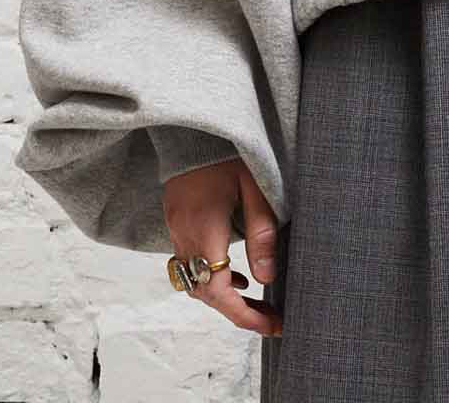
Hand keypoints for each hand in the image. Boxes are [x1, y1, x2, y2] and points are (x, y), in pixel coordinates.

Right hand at [163, 156, 283, 337]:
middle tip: (271, 317)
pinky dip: (210, 275)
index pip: (219, 292)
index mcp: (204, 229)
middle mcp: (184, 235)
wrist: (193, 124)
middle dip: (238, 311)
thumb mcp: (255, 186)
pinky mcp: (175, 219)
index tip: (272, 325)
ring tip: (256, 300)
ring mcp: (175, 228)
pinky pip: (189, 261)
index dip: (245, 315)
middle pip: (205, 293)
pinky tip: (234, 272)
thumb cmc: (228, 150)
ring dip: (223, 295)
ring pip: (194, 280)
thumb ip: (261, 231)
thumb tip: (267, 277)